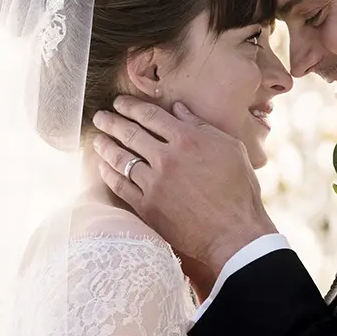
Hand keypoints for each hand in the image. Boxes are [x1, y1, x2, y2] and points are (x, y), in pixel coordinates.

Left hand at [92, 95, 276, 273]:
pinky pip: (120, 186)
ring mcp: (154, 183)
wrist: (234, 232)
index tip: (120, 102)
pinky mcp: (147, 207)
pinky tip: (103, 167)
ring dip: (106, 146)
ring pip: (121, 158)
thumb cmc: (239, 189)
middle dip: (112, 122)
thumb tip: (179, 109)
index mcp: (188, 139)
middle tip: (100, 117)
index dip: (132, 106)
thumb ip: (201, 126)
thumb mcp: (230, 148)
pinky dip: (108, 174)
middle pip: (131, 133)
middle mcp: (167, 158)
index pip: (151, 116)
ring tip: (97, 139)